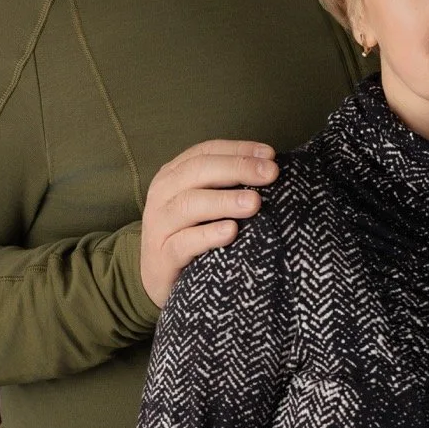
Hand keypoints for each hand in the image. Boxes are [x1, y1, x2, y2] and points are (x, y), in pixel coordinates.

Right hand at [140, 139, 278, 307]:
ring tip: (254, 203)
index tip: (270, 154)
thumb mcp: (205, 202)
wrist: (159, 278)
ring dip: (225, 201)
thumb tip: (269, 168)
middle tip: (270, 173)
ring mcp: (158, 226)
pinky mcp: (160, 259)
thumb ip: (228, 183)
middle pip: (198, 171)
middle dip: (237, 169)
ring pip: (188, 205)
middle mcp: (162, 195)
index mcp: (173, 174)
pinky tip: (231, 232)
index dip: (238, 149)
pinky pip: (183, 244)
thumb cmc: (191, 232)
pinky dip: (208, 236)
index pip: (206, 151)